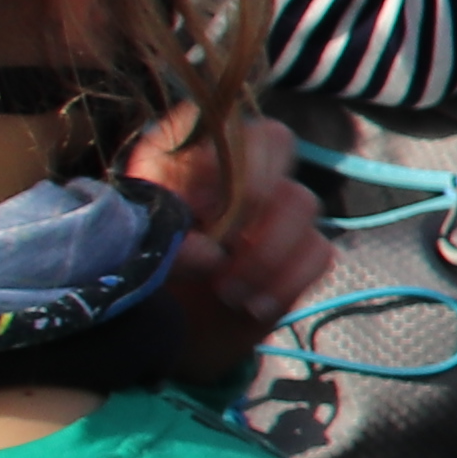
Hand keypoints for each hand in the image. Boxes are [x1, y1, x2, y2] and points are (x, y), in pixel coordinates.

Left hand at [126, 106, 325, 377]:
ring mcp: (276, 211)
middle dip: (253, 199)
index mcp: (191, 156)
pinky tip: (252, 306)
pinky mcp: (301, 252)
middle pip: (278, 140)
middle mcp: (239, 172)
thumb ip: (168, 241)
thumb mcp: (137, 251)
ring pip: (303, 201)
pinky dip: (287, 282)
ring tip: (227, 292)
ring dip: (266, 253)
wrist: (165, 335)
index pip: (227, 122)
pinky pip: (319, 251)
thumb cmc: (143, 280)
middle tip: (224, 245)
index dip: (221, 160)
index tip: (198, 207)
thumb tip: (212, 253)